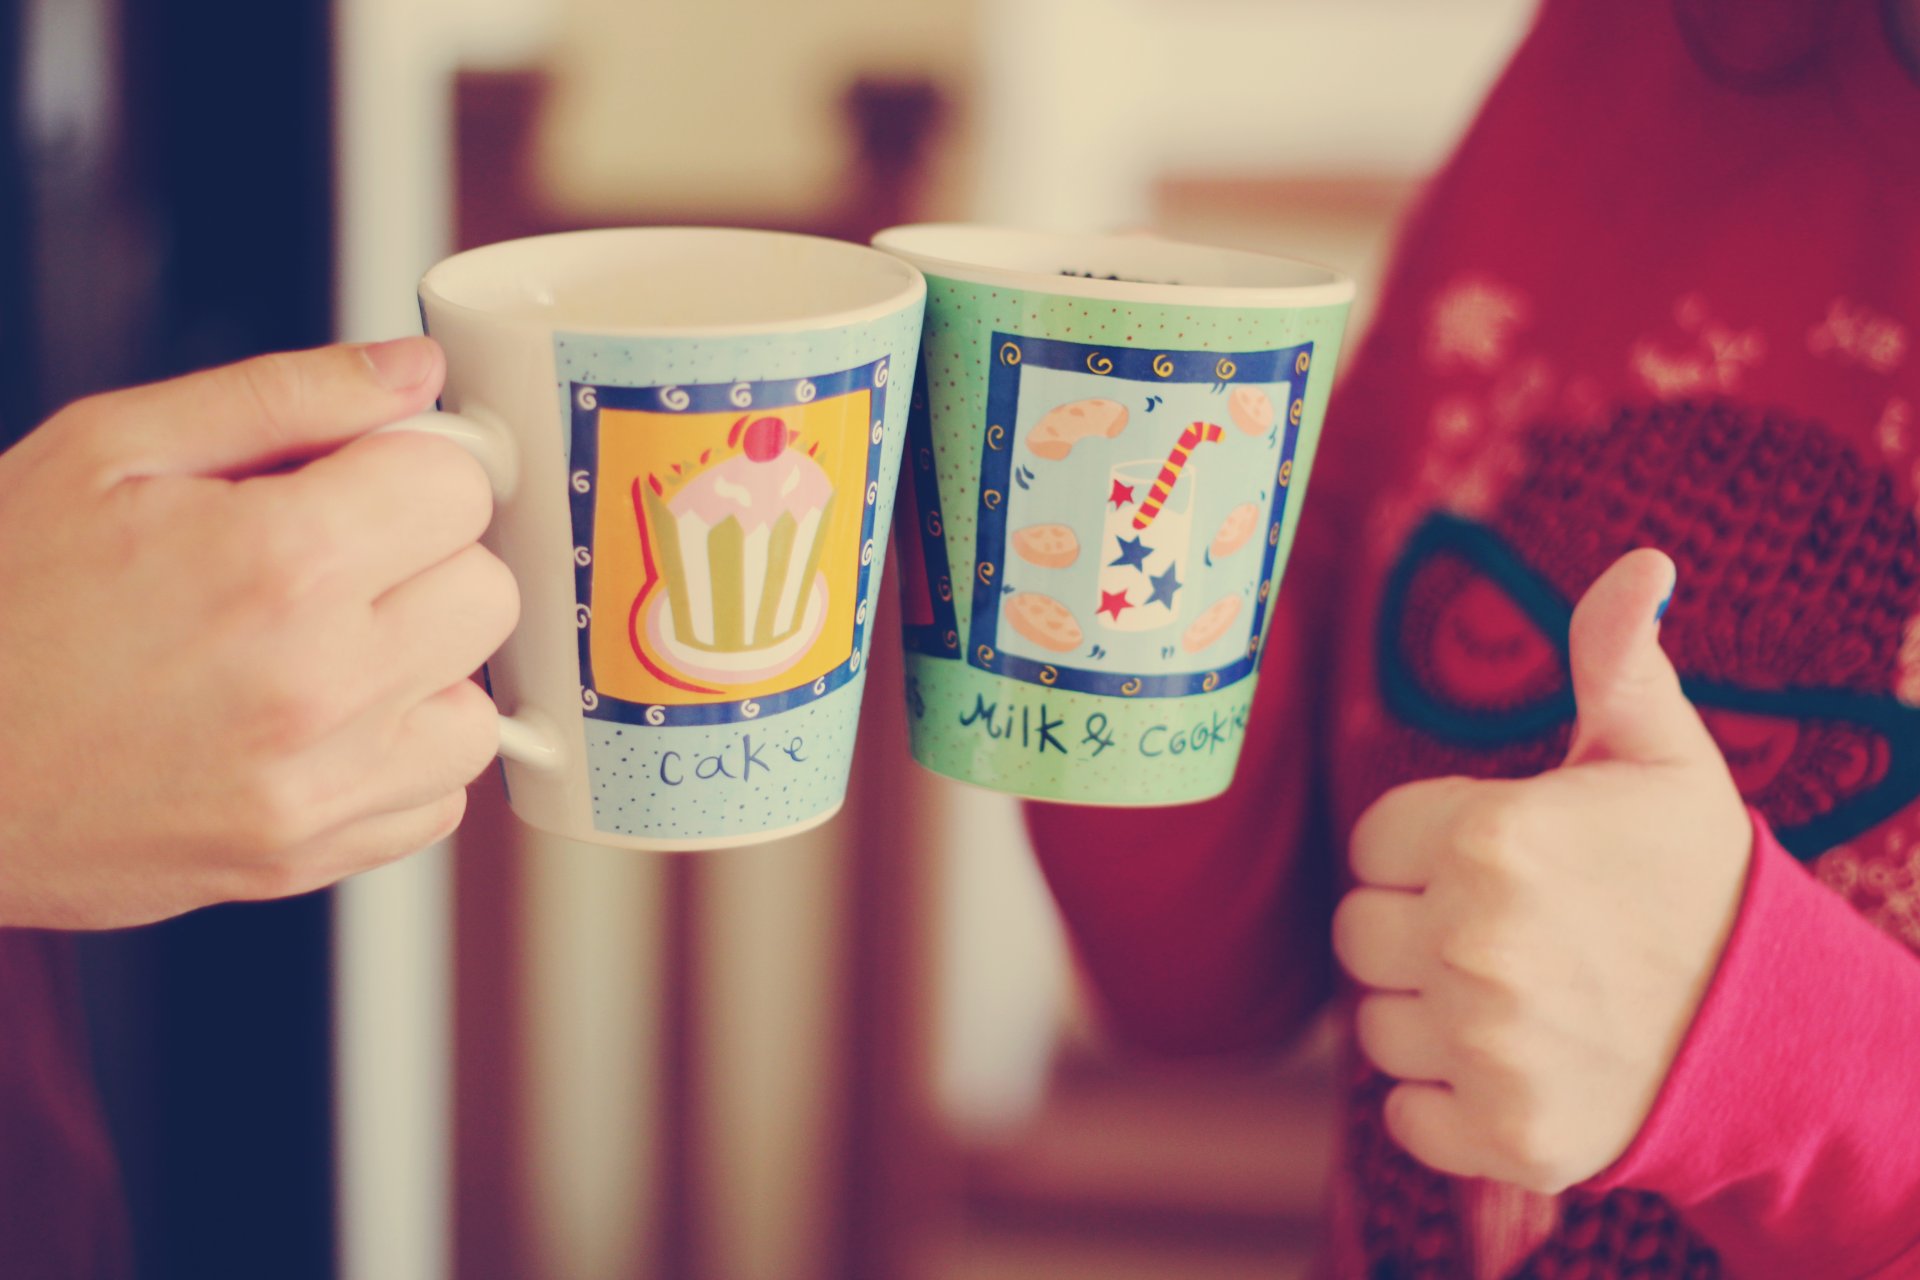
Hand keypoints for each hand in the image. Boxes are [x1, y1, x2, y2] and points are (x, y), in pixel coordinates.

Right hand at [0, 339, 518, 928]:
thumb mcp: (110, 450)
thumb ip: (286, 397)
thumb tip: (413, 371)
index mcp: (276, 562)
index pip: (460, 487)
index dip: (409, 469)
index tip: (363, 482)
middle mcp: (317, 683)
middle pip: (488, 592)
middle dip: (423, 561)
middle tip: (328, 563)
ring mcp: (319, 784)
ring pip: (480, 703)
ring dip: (422, 668)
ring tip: (317, 649)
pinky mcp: (308, 856)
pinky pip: (439, 797)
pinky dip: (396, 758)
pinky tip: (312, 724)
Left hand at [1332, 549, 1752, 1192]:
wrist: (1779, 1031)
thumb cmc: (1698, 877)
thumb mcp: (1661, 755)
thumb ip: (1618, 659)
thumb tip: (1642, 561)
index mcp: (1492, 836)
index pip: (1373, 841)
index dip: (1424, 849)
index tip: (1493, 861)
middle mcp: (1475, 940)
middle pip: (1359, 932)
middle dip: (1416, 928)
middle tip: (1506, 933)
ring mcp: (1488, 1046)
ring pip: (1377, 1023)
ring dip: (1428, 1016)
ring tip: (1517, 999)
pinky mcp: (1503, 1134)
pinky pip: (1405, 1113)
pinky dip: (1445, 1103)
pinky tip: (1515, 1067)